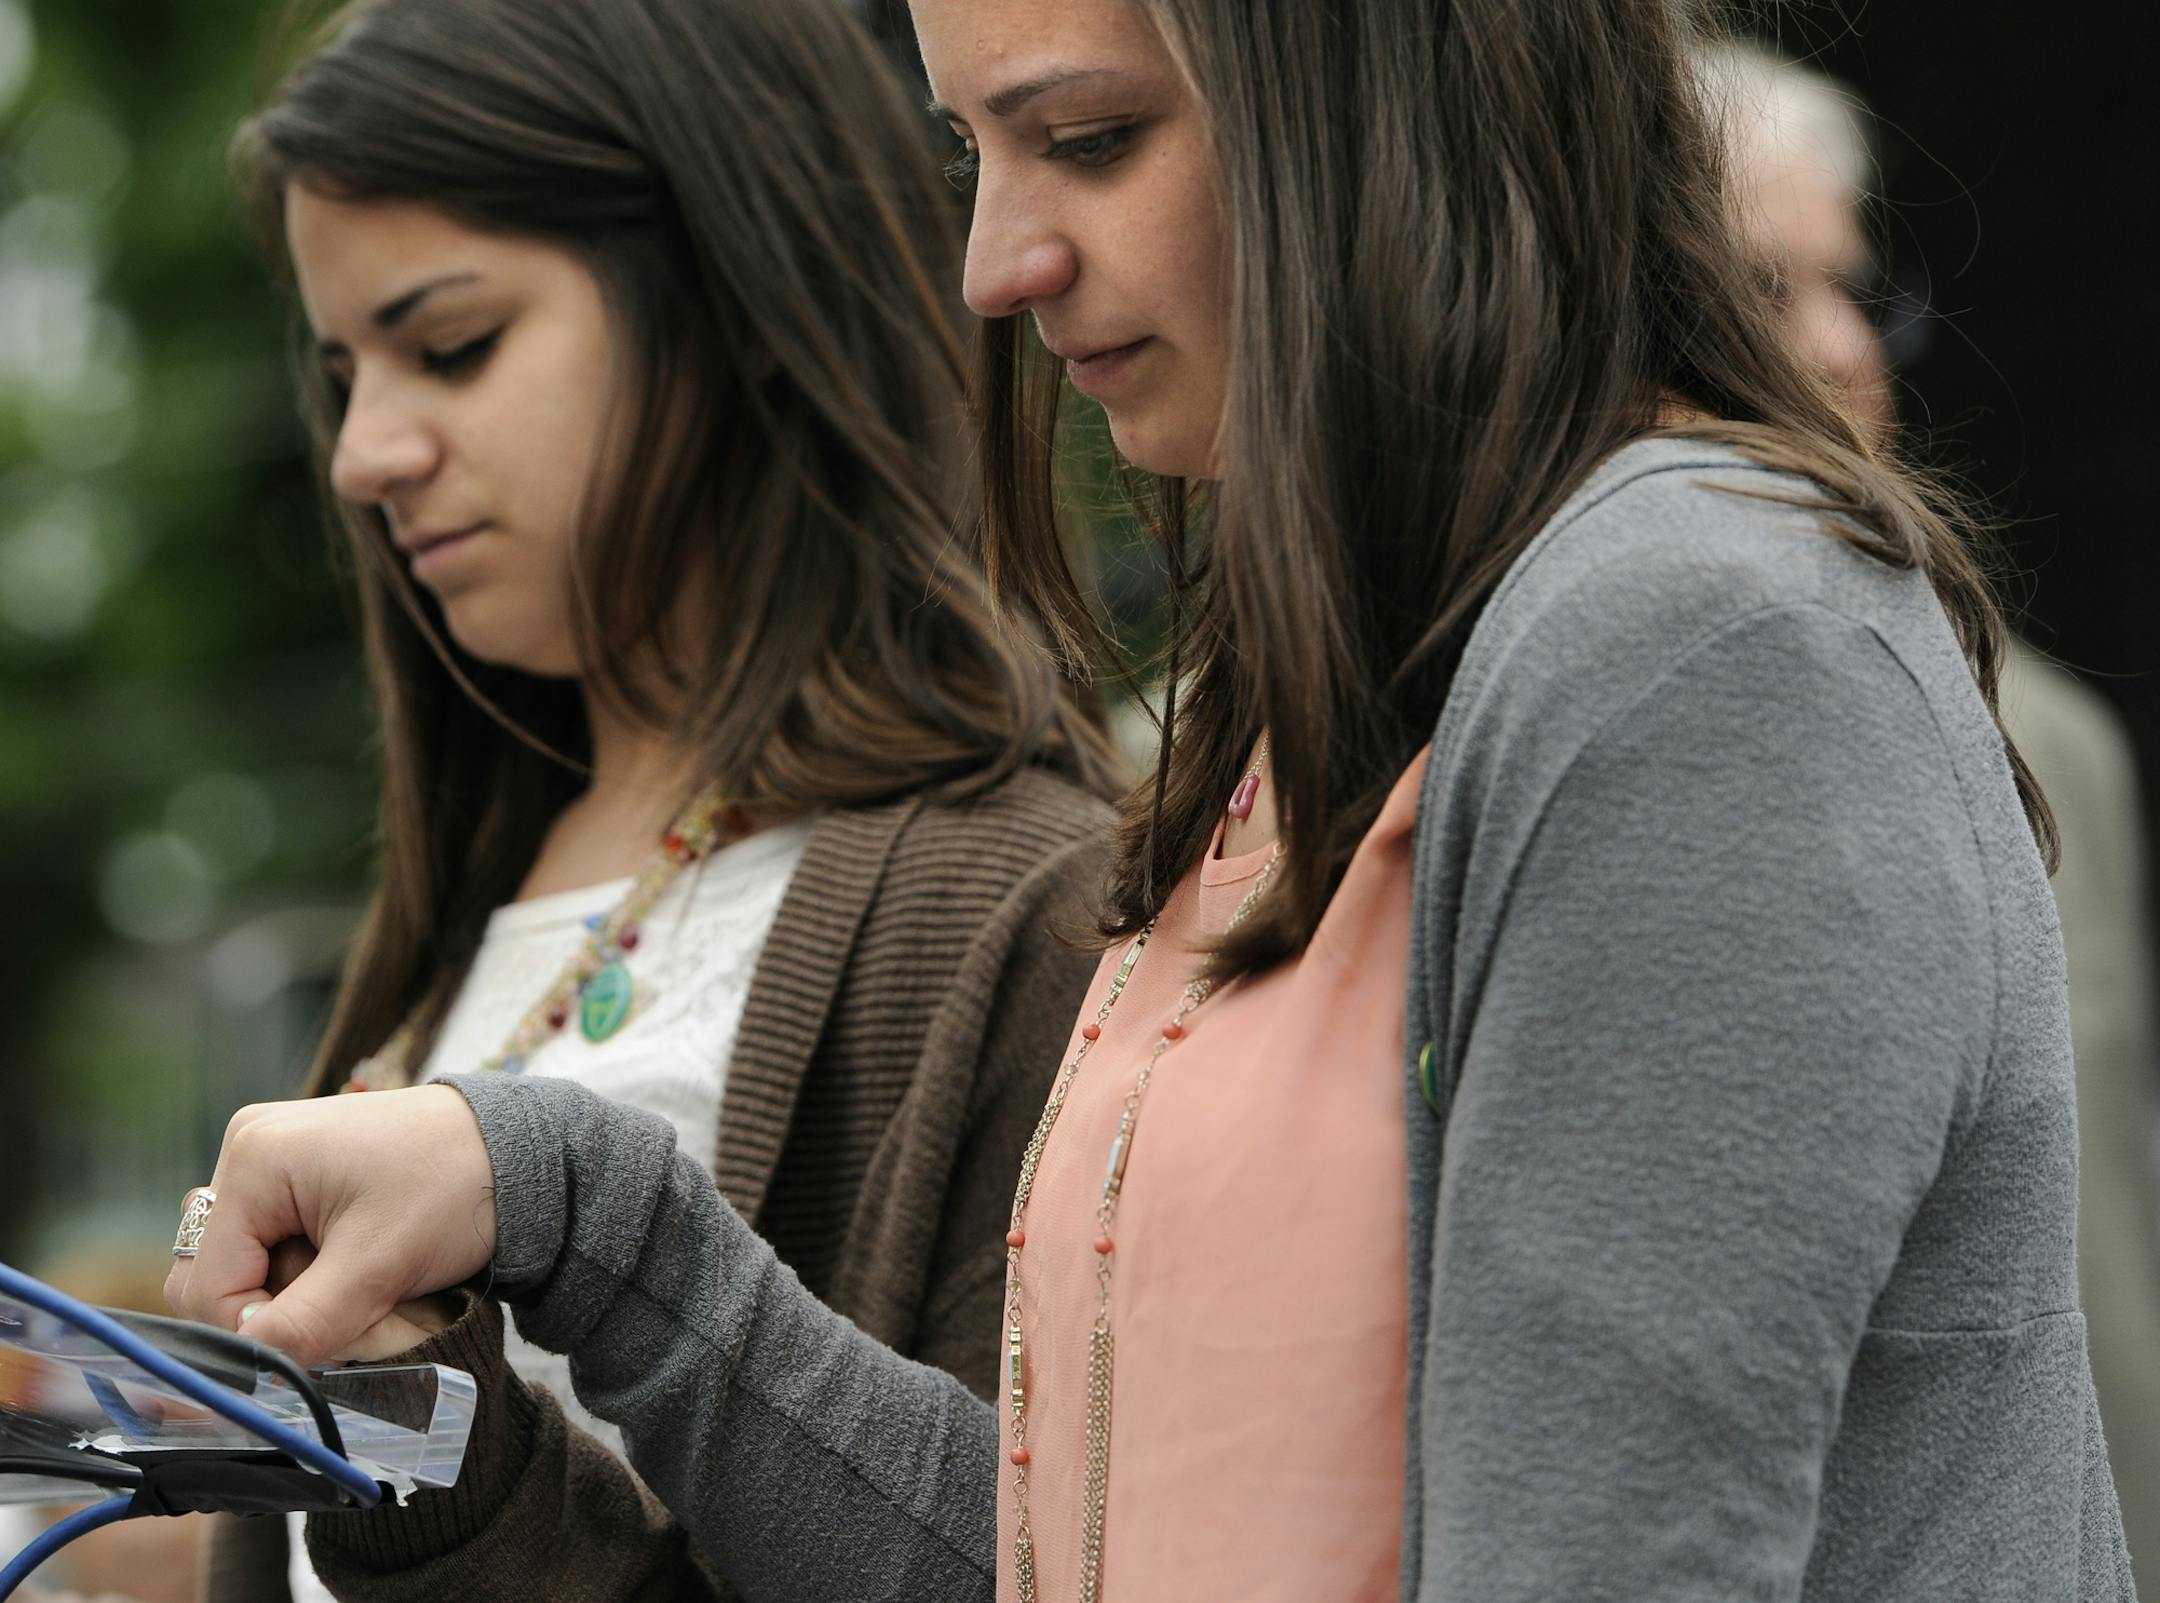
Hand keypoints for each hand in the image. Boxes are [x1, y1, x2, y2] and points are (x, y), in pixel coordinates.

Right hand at [164, 1086, 495, 1367]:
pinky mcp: (302, 1184)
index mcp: (254, 1159)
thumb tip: (240, 1374)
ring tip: (386, 1290)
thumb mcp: (380, 1263)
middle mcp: (249, 1153)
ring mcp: (274, 1166)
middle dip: (294, 1313)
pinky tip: (379, 1274)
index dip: (259, 1330)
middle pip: (226, 1281)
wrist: (521, 1149)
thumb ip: (304, 1324)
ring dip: (319, 1302)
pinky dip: (330, 1281)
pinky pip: (286, 1255)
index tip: (332, 1336)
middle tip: (370, 1311)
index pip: (208, 1285)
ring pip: (260, 1276)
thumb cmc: (456, 1185)